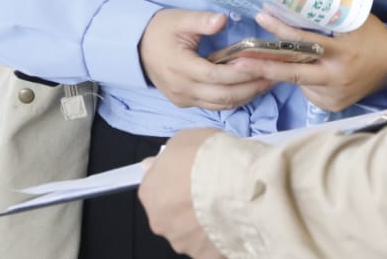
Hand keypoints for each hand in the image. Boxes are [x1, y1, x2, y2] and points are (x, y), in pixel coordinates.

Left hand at [139, 128, 225, 258]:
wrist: (237, 184)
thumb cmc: (206, 157)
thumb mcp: (183, 140)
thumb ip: (166, 158)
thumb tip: (152, 166)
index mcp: (149, 193)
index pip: (154, 189)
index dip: (173, 181)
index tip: (189, 177)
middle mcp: (160, 222)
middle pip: (170, 215)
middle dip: (185, 207)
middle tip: (208, 194)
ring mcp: (183, 242)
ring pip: (190, 234)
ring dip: (202, 225)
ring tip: (225, 210)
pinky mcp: (205, 257)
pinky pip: (210, 247)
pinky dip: (219, 239)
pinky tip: (233, 225)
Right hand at [140, 9, 275, 111]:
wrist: (135, 46)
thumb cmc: (160, 29)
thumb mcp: (179, 19)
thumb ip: (201, 21)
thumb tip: (222, 19)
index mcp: (180, 66)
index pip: (216, 76)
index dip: (240, 73)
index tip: (261, 64)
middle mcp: (182, 88)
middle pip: (222, 95)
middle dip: (251, 87)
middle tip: (274, 76)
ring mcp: (183, 98)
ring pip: (221, 104)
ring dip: (245, 96)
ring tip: (267, 83)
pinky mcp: (185, 102)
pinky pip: (213, 105)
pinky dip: (232, 99)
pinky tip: (248, 89)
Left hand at [235, 12, 386, 112]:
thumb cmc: (370, 35)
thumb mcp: (351, 20)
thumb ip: (324, 18)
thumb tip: (288, 4)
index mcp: (341, 52)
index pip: (304, 42)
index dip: (281, 31)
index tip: (261, 18)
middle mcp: (336, 77)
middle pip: (291, 73)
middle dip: (261, 67)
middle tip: (236, 63)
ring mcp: (333, 95)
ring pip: (297, 80)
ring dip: (284, 69)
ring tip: (277, 57)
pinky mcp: (331, 105)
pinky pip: (307, 89)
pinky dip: (302, 78)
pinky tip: (310, 69)